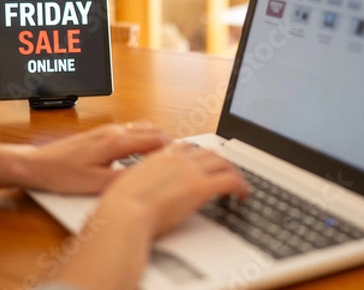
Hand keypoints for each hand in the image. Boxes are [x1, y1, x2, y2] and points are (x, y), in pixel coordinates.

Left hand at [21, 120, 170, 193]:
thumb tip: (148, 178)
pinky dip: (144, 138)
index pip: (156, 139)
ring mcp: (108, 130)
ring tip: (162, 157)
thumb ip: (124, 179)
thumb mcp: (95, 184)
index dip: (172, 150)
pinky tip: (140, 152)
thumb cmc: (62, 174)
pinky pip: (132, 130)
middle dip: (169, 144)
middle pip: (153, 130)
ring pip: (143, 128)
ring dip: (156, 139)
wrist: (36, 165)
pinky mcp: (102, 133)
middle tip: (177, 159)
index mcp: (116, 141)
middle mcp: (114, 131)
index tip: (181, 160)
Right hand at [99, 142, 248, 237]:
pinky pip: (230, 180)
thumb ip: (143, 182)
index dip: (199, 155)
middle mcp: (177, 159)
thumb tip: (145, 191)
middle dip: (220, 161)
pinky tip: (243, 194)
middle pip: (208, 152)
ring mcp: (190, 171)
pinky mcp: (200, 187)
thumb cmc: (120, 208)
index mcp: (159, 156)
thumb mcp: (129, 186)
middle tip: (226, 172)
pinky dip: (240, 185)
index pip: (186, 148)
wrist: (123, 215)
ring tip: (237, 184)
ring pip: (222, 163)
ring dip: (232, 171)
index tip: (203, 162)